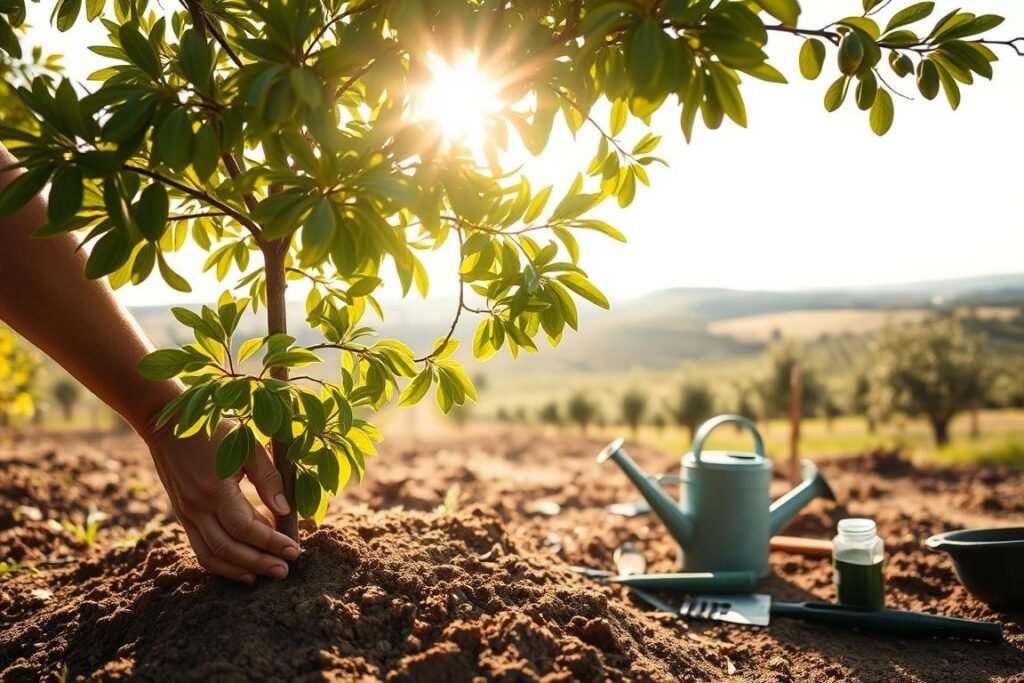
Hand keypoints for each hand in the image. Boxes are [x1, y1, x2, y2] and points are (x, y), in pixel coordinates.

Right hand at [143, 421, 299, 582]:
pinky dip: (221, 562)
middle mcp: (197, 507)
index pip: (246, 528)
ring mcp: (186, 513)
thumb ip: (267, 479)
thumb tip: (285, 511)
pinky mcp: (182, 515)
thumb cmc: (214, 430)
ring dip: (239, 569)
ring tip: (265, 574)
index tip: (294, 551)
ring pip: (211, 555)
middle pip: (229, 548)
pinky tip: (241, 566)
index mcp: (215, 489)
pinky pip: (200, 548)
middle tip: (285, 571)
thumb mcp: (247, 446)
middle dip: (259, 562)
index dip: (272, 542)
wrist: (166, 425)